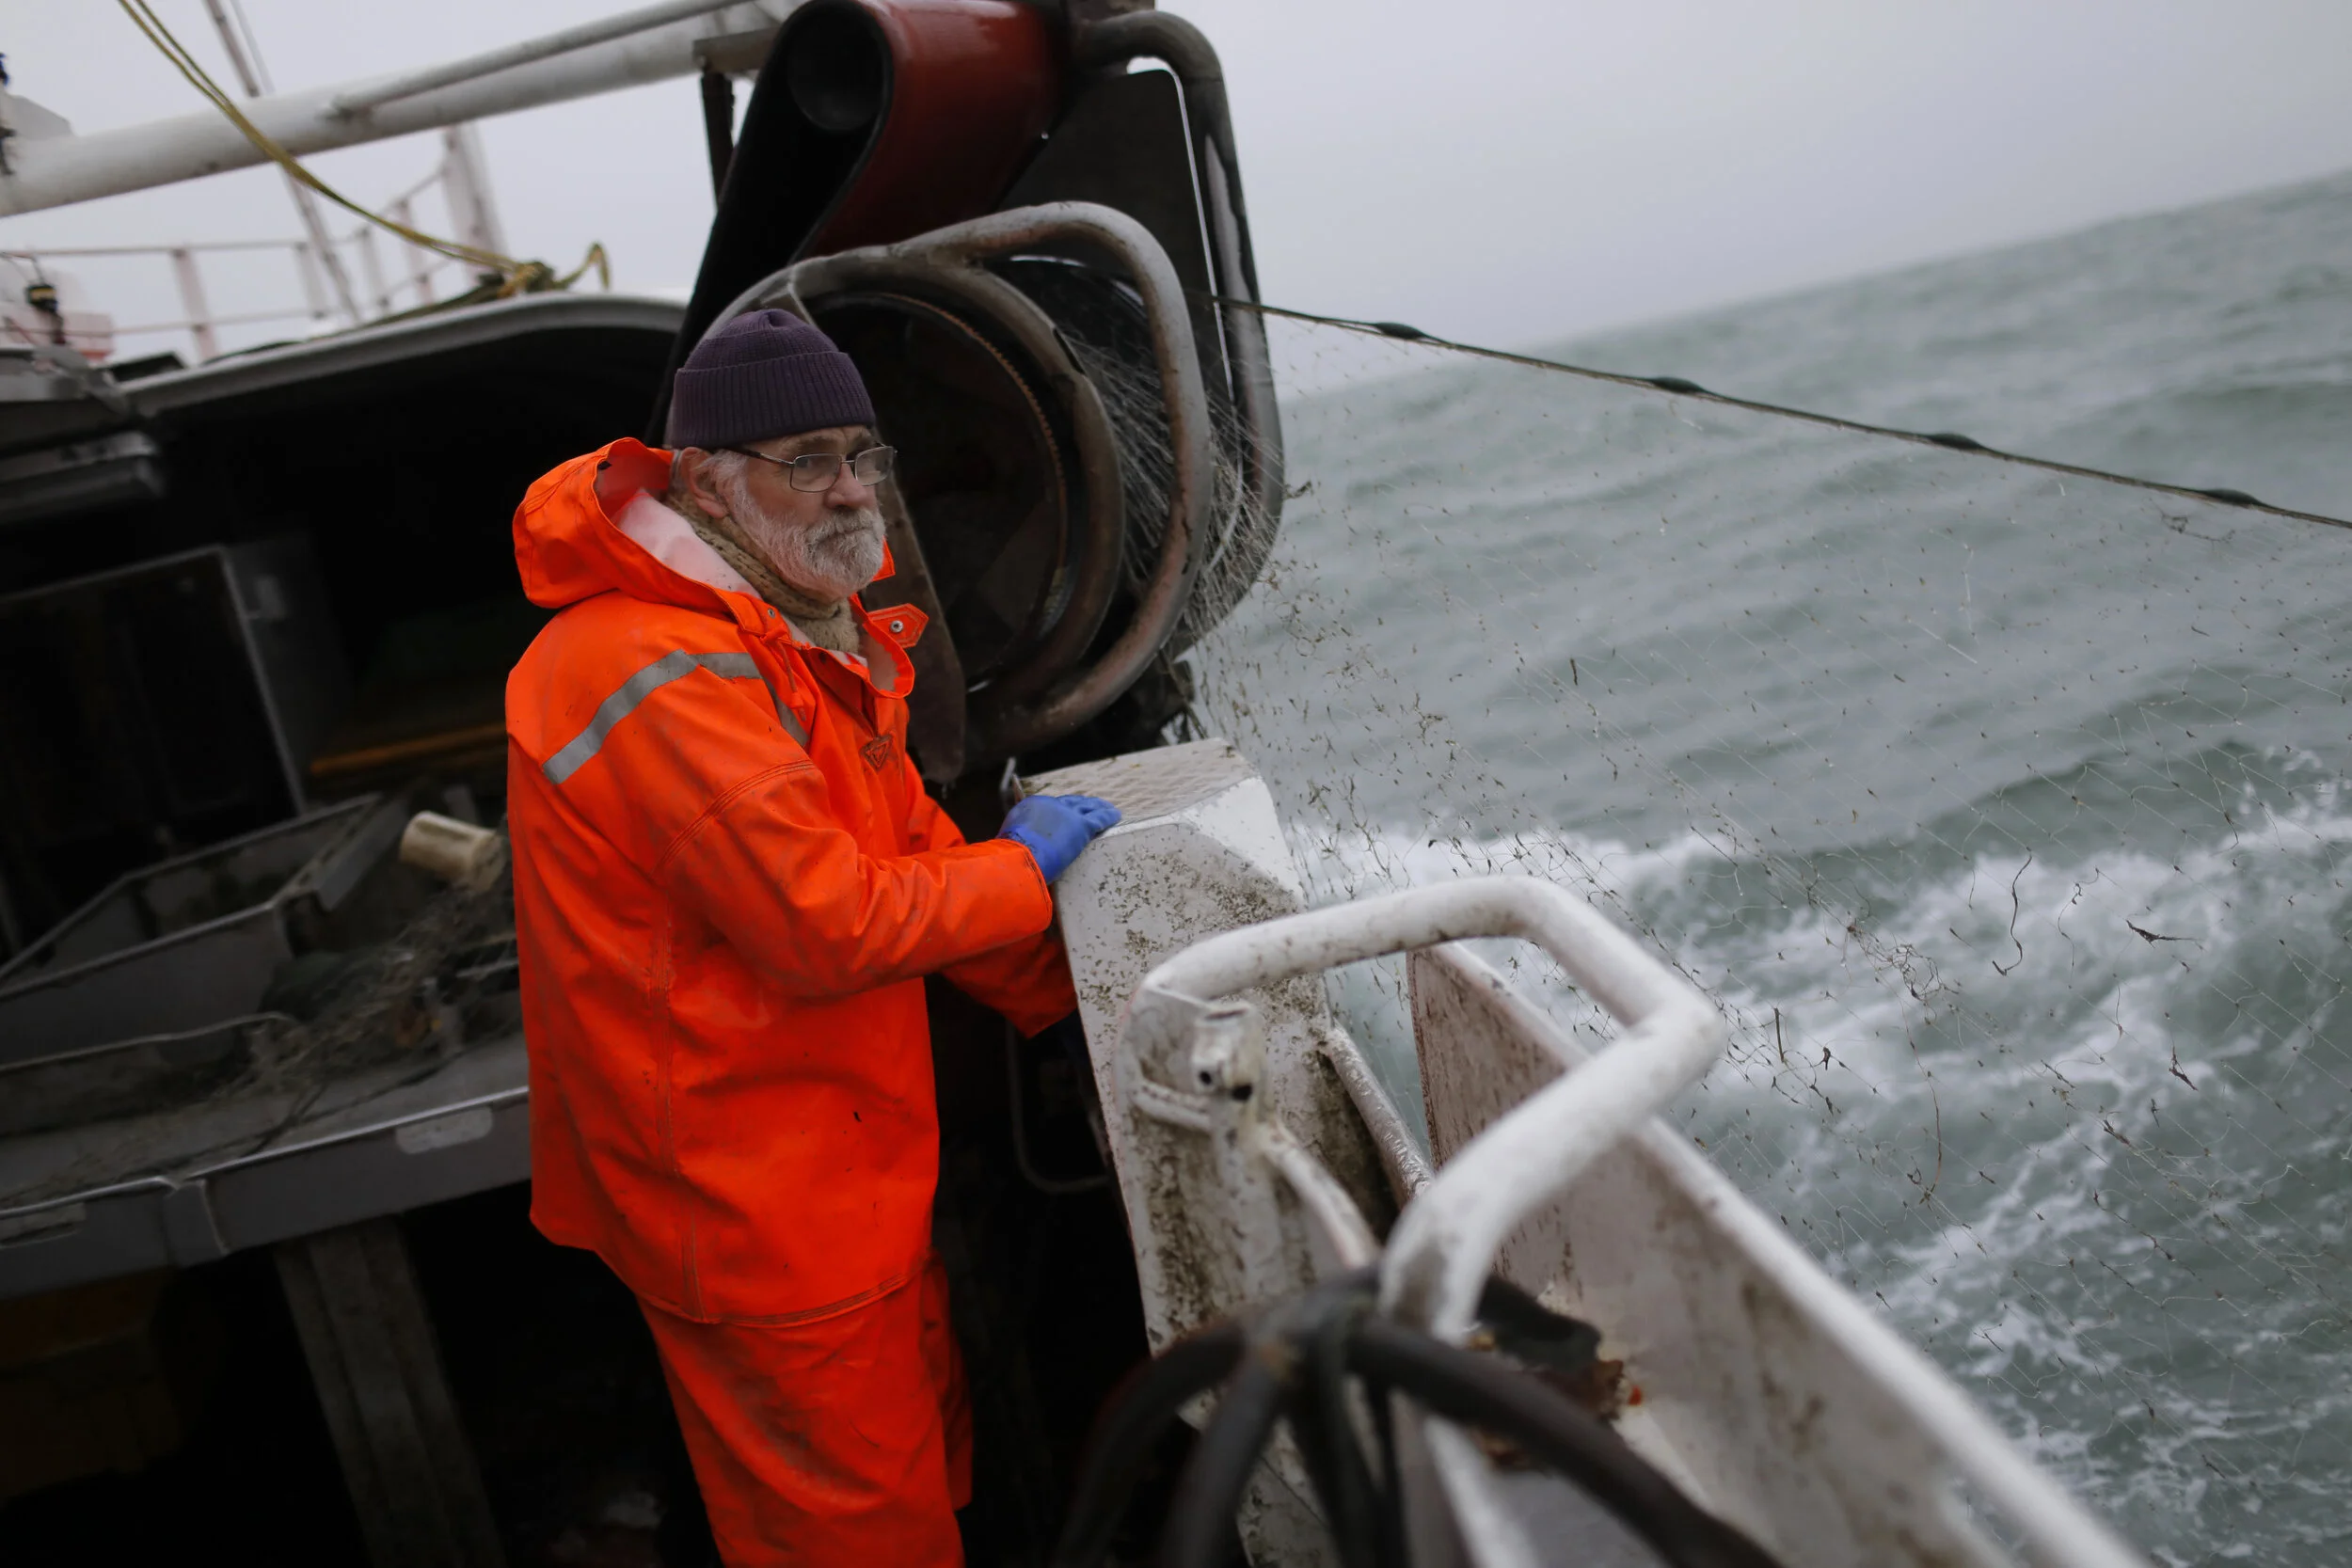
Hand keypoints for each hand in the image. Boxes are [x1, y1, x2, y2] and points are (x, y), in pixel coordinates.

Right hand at [997, 794, 1122, 883]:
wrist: (1021, 856)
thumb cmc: (1010, 856)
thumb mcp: (1009, 843)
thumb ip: (1017, 842)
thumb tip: (1012, 851)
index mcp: (1031, 806)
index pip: (1049, 806)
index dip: (1059, 810)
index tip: (1063, 813)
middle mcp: (1051, 805)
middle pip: (1071, 802)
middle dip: (1081, 804)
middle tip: (1089, 806)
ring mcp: (1068, 814)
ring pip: (1088, 807)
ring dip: (1099, 807)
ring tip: (1108, 810)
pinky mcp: (1082, 827)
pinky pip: (1099, 818)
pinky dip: (1108, 816)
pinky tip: (1116, 816)